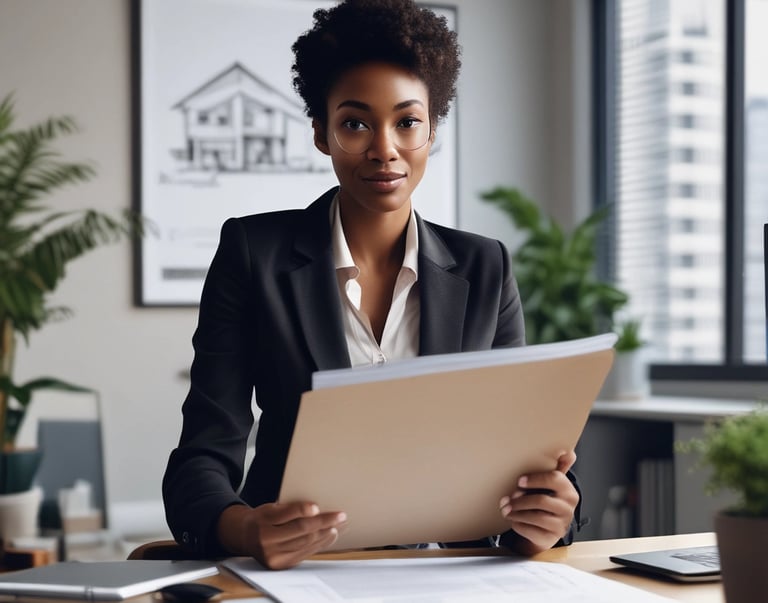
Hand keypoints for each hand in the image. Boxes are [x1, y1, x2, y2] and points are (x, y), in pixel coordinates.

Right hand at [217, 501, 346, 569]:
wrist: (245, 537)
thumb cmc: (263, 517)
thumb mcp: (270, 507)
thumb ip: (289, 508)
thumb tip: (317, 508)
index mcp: (263, 519)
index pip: (286, 514)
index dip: (302, 510)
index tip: (317, 506)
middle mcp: (266, 539)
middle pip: (300, 530)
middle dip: (324, 522)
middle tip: (340, 515)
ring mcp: (273, 555)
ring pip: (305, 542)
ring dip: (326, 533)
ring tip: (339, 524)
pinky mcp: (281, 564)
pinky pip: (305, 553)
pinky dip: (321, 543)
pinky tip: (330, 535)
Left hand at [499, 451, 578, 554]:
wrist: (549, 526)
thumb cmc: (547, 498)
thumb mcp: (553, 483)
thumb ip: (559, 466)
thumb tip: (568, 451)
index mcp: (568, 490)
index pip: (554, 479)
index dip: (535, 479)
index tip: (519, 481)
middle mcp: (568, 508)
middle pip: (541, 501)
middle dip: (520, 500)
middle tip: (506, 499)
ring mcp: (561, 524)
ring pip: (536, 517)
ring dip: (516, 513)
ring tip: (505, 509)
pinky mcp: (551, 537)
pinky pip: (532, 531)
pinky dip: (519, 525)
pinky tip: (513, 520)